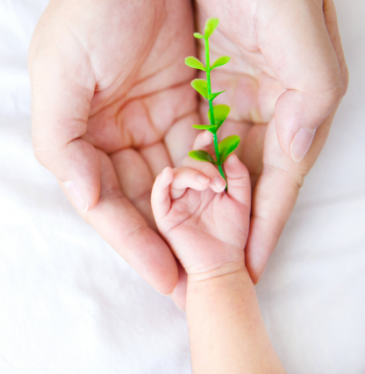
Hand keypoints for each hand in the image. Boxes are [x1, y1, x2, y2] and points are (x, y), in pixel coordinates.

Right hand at [29, 0, 196, 293]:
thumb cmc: (89, 7)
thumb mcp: (59, 72)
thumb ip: (61, 140)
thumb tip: (82, 196)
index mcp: (78, 136)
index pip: (105, 202)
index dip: (132, 241)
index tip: (163, 276)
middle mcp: (112, 136)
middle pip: (141, 202)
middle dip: (167, 243)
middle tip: (196, 283)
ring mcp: (148, 121)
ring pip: (173, 183)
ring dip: (194, 219)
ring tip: (220, 257)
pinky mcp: (182, 102)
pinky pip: (200, 148)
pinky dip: (214, 178)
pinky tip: (233, 207)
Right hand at [151, 152, 251, 279]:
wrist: (223, 267)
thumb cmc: (232, 236)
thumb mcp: (242, 202)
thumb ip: (239, 178)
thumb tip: (231, 156)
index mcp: (206, 183)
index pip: (201, 157)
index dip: (205, 144)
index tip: (212, 133)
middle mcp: (189, 189)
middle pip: (188, 163)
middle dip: (202, 161)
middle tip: (217, 170)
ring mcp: (176, 201)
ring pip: (175, 176)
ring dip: (191, 174)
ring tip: (210, 184)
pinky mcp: (165, 216)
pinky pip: (159, 195)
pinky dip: (162, 183)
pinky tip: (169, 173)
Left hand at [183, 0, 347, 281]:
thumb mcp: (297, 30)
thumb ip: (311, 97)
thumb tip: (297, 152)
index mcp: (295, 104)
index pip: (277, 182)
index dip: (263, 227)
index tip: (245, 268)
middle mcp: (262, 110)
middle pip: (243, 185)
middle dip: (225, 228)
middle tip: (202, 271)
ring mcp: (227, 100)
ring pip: (212, 169)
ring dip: (199, 208)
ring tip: (181, 248)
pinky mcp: (196, 87)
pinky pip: (186, 140)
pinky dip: (179, 171)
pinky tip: (166, 198)